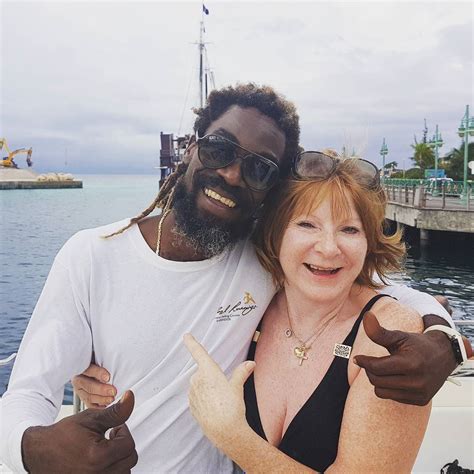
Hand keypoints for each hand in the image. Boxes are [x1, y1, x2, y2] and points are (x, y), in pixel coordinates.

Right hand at [22, 391, 137, 472]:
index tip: (113, 428)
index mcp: (98, 457)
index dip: (123, 432)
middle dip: (123, 444)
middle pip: (129, 459)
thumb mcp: (91, 418)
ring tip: (106, 449)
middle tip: (110, 437)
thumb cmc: (62, 436)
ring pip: (124, 472)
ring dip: (120, 459)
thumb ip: (115, 411)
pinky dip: (113, 469)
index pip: (129, 444)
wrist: (39, 453)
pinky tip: (103, 460)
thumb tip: (130, 398)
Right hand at [72, 363, 116, 407]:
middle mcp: (78, 378)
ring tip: (111, 399)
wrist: (93, 366)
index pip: (88, 369)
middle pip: (88, 385)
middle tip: (113, 391)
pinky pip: (89, 404)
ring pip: (88, 396)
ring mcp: (79, 389)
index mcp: (81, 366)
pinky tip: (107, 406)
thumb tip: (116, 359)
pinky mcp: (83, 398)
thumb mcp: (99, 357)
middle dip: (101, 389)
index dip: (98, 373)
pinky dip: (98, 406)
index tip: (108, 377)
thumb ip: (105, 360)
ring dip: (101, 399)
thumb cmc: (100, 361)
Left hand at [183, 334, 254, 450]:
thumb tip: (250, 363)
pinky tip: (214, 407)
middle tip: (224, 388)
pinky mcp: (192, 405)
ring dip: (208, 389)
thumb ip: (242, 372)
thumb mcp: (238, 386)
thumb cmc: (231, 407)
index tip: (186, 336)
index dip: (191, 343)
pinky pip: (197, 397)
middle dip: (211, 377)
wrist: (224, 431)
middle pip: (203, 372)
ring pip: (200, 385)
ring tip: (220, 400)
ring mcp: (192, 393)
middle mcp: (197, 380)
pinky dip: (205, 399)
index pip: (198, 352)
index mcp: (208, 371)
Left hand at [354, 312, 472, 405]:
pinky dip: (389, 388)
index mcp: (410, 364)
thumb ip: (379, 332)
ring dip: (378, 380)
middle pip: (376, 381)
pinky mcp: (420, 401)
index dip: (363, 362)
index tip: (357, 358)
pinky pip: (392, 397)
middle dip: (370, 370)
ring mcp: (419, 393)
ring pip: (381, 392)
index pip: (377, 368)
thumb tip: (366, 317)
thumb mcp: (399, 336)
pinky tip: (396, 378)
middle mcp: (416, 382)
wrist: (444, 355)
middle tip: (372, 362)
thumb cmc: (418, 345)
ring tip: (384, 369)